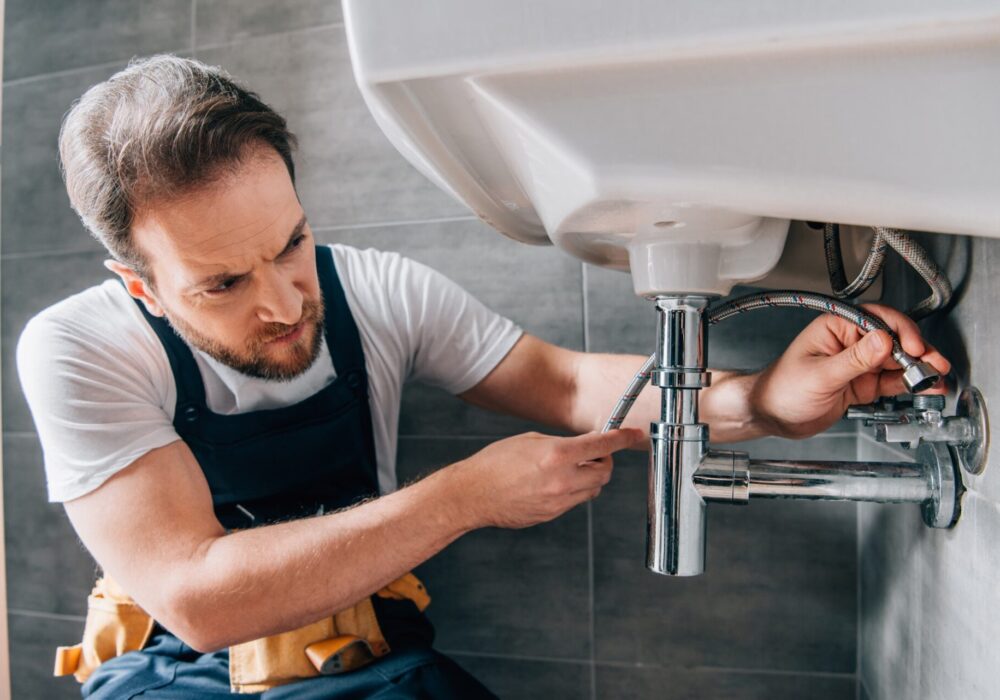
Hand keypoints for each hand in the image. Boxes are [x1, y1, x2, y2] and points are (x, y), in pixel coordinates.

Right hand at [450, 429, 641, 528]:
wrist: (472, 494)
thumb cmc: (495, 463)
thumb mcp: (530, 441)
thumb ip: (561, 443)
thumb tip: (583, 446)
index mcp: (557, 454)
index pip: (603, 445)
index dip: (623, 438)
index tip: (634, 434)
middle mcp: (562, 479)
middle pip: (604, 472)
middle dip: (603, 461)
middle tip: (592, 454)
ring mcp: (558, 501)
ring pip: (593, 490)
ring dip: (589, 478)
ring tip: (567, 469)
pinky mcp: (552, 515)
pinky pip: (574, 501)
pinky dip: (573, 491)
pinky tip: (552, 483)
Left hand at [748, 303, 950, 438]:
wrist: (771, 416)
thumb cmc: (782, 389)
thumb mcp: (820, 375)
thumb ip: (853, 360)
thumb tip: (882, 341)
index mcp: (835, 327)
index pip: (876, 319)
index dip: (899, 331)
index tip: (913, 347)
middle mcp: (849, 342)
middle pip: (893, 339)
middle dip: (917, 350)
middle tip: (933, 364)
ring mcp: (858, 363)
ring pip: (896, 361)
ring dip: (918, 368)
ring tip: (936, 377)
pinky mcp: (862, 383)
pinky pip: (891, 380)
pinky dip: (909, 383)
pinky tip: (924, 386)